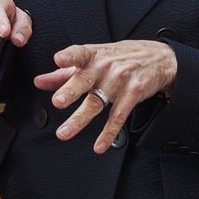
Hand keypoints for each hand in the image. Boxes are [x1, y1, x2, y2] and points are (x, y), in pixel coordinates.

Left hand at [33, 40, 176, 153]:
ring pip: (97, 102)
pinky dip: (108, 133)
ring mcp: (119, 80)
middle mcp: (104, 67)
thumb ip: (64, 72)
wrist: (159, 58)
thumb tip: (39, 82)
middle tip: (57, 102)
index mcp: (92, 55)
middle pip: (84, 81)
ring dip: (80, 119)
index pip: (79, 53)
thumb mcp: (93, 59)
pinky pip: (118, 116)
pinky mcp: (133, 94)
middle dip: (70, 91)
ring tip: (64, 132)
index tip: (58, 59)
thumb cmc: (120, 57)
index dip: (68, 56)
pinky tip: (99, 145)